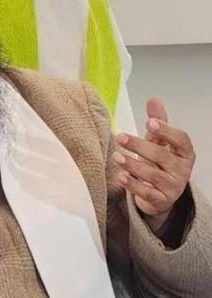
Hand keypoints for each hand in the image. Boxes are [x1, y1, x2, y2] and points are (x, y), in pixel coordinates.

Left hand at [111, 97, 195, 229]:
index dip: (166, 131)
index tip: (149, 122)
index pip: (181, 140)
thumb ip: (157, 121)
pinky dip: (133, 184)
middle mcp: (182, 170)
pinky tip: (120, 176)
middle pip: (162, 156)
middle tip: (120, 137)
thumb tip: (153, 99)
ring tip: (116, 157)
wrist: (159, 193)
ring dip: (132, 165)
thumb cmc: (158, 162)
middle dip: (139, 146)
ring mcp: (173, 186)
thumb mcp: (158, 141)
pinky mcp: (161, 200)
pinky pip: (147, 192)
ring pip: (152, 175)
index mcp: (184, 152)